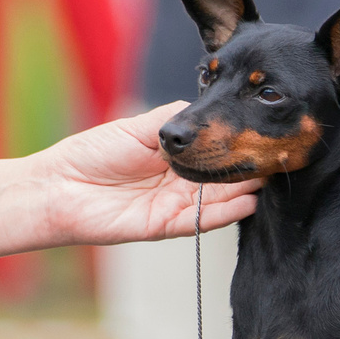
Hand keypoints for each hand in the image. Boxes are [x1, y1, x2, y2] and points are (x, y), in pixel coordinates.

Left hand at [36, 103, 259, 247]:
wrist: (60, 188)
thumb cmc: (93, 154)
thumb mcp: (140, 127)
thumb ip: (176, 121)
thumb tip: (210, 111)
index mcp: (174, 158)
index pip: (215, 150)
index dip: (237, 142)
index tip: (265, 130)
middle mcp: (180, 183)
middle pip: (224, 177)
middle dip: (250, 167)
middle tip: (280, 155)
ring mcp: (175, 206)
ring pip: (220, 200)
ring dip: (247, 190)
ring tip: (272, 177)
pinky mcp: (166, 227)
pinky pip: (202, 222)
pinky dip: (227, 213)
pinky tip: (250, 202)